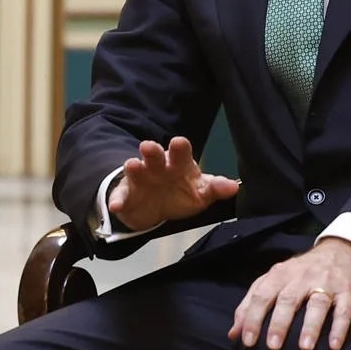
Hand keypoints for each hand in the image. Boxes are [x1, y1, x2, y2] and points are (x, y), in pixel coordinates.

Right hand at [107, 136, 239, 233]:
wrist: (154, 206)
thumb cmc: (181, 192)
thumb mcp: (200, 192)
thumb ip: (215, 188)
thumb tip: (234, 187)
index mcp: (178, 163)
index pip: (180, 152)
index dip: (180, 148)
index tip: (179, 143)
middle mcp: (157, 167)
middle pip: (155, 156)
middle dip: (153, 151)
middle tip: (149, 146)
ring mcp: (140, 179)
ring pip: (135, 170)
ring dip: (133, 167)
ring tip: (132, 165)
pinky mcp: (126, 195)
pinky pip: (120, 197)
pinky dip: (117, 201)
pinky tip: (116, 206)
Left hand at [230, 238, 350, 349]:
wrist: (342, 253)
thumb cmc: (300, 273)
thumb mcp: (274, 281)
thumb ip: (251, 304)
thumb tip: (233, 333)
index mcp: (279, 275)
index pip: (261, 296)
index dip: (252, 318)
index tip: (247, 341)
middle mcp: (301, 278)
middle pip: (287, 300)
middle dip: (279, 324)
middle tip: (272, 346)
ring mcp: (325, 283)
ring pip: (317, 304)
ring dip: (310, 327)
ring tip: (304, 348)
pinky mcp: (347, 292)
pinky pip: (344, 310)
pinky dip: (339, 328)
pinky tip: (334, 346)